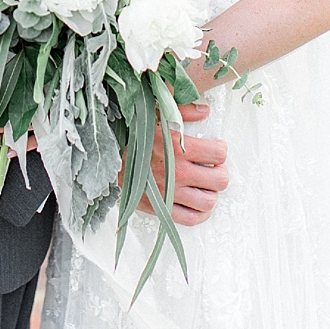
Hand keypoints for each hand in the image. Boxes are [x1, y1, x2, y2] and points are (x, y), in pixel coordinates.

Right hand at [141, 102, 228, 226]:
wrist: (109, 160)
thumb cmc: (134, 139)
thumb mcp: (157, 117)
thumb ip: (184, 112)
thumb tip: (205, 110)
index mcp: (178, 148)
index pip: (219, 154)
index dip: (220, 150)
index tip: (216, 148)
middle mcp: (177, 172)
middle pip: (219, 180)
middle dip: (220, 172)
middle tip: (213, 168)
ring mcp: (170, 193)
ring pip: (208, 201)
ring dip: (211, 193)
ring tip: (205, 185)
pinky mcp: (161, 208)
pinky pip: (191, 218)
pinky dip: (200, 213)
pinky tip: (198, 203)